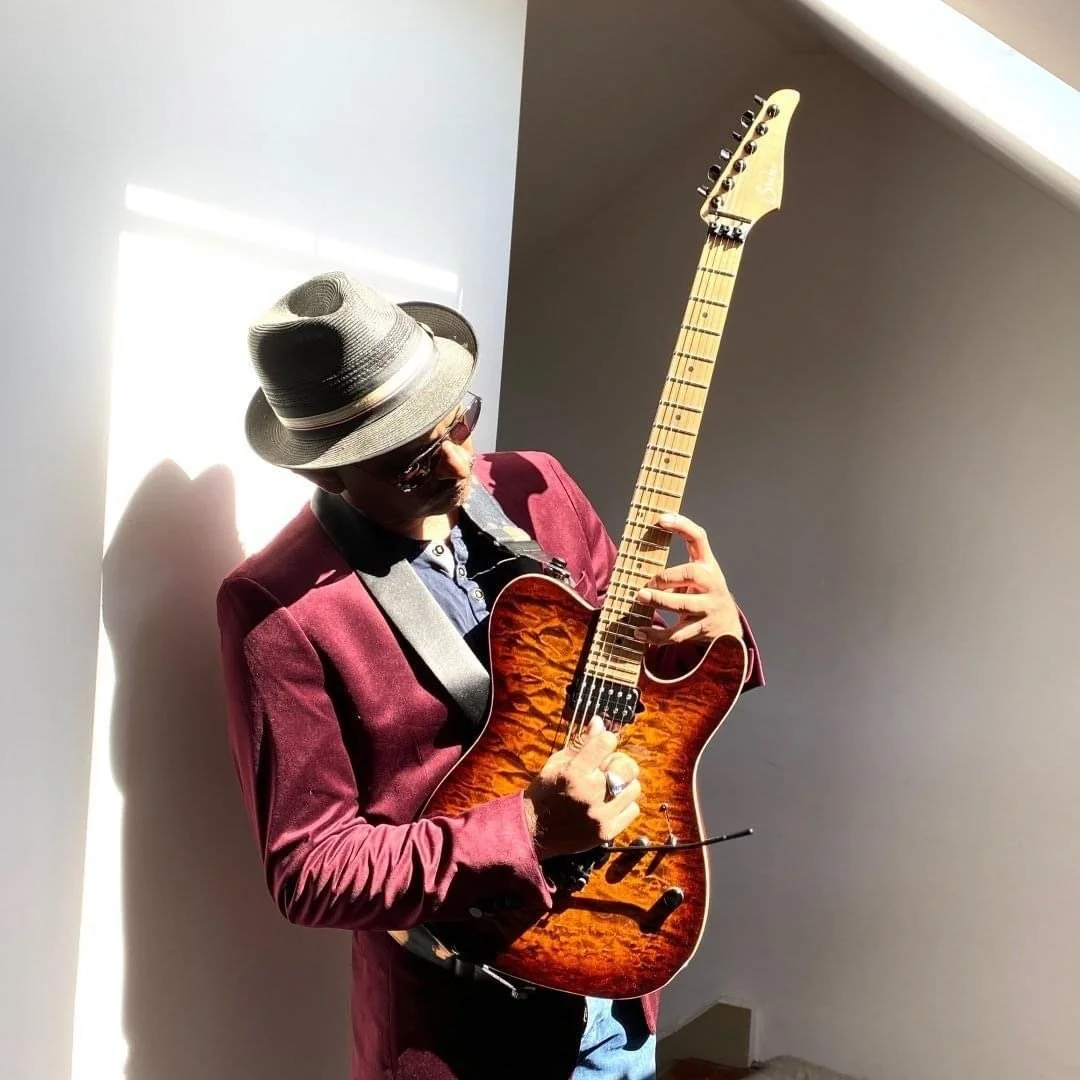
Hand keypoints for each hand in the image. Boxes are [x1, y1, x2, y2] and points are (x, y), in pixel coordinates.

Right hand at [523, 718, 640, 859]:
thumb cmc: (546, 791)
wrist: (535, 830)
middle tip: (609, 769)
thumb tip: (599, 721)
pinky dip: (625, 806)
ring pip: (634, 789)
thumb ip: (581, 743)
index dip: (607, 741)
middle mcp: (589, 792)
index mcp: (574, 772)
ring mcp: (599, 814)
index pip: (607, 742)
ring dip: (624, 785)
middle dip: (620, 763)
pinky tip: (610, 805)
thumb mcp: (557, 763)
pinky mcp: (606, 832)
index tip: (603, 745)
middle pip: (628, 766)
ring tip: (609, 788)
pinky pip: (633, 810)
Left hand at [634, 512, 742, 645]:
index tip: (660, 518)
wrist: (729, 627)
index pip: (699, 538)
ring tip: (639, 597)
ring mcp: (708, 608)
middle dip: (666, 576)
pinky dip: (656, 636)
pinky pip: (678, 635)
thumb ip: (677, 568)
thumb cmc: (704, 594)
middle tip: (646, 581)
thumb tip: (638, 564)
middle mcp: (712, 584)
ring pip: (684, 606)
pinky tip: (639, 633)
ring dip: (660, 601)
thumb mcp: (699, 576)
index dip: (681, 526)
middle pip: (692, 574)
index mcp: (709, 566)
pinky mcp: (701, 630)